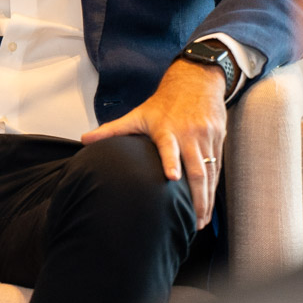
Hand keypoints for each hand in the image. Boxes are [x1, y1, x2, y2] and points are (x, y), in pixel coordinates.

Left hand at [80, 58, 227, 228]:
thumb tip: (84, 139)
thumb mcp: (138, 114)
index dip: (171, 161)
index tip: (172, 177)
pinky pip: (217, 168)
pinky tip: (209, 205)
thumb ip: (113, 130)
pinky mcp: (218, 140)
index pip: (169, 147)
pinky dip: (213, 188)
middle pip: (196, 168)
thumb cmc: (164, 102)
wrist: (196, 81)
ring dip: (207, 199)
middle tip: (194, 221)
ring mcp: (206, 137)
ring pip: (210, 173)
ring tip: (201, 221)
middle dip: (197, 197)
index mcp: (168, 129)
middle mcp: (189, 134)